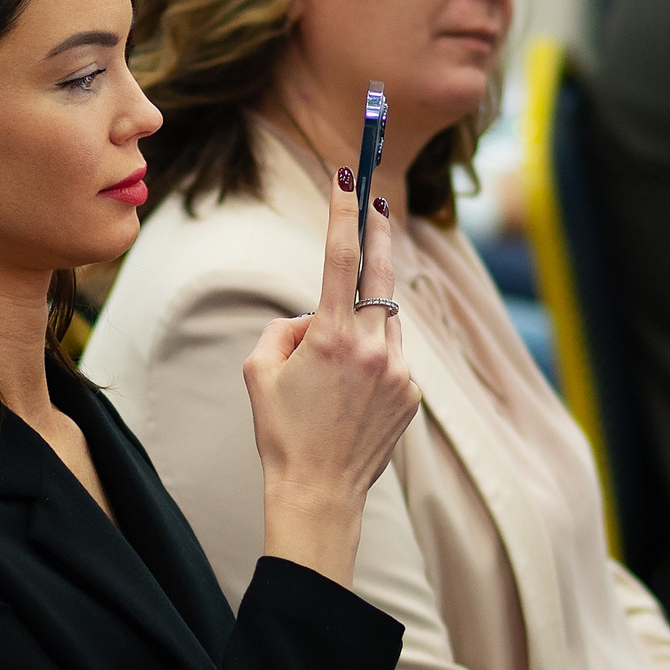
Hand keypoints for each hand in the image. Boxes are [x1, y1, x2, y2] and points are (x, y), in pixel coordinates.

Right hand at [243, 172, 419, 584]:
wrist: (318, 492)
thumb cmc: (280, 431)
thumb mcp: (257, 370)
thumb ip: (285, 327)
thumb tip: (315, 316)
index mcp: (332, 337)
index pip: (340, 258)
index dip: (343, 212)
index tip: (348, 177)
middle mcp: (373, 348)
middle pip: (380, 275)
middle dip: (379, 233)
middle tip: (380, 203)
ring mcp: (399, 371)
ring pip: (386, 323)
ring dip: (365, 325)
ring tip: (333, 370)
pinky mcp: (412, 393)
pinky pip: (394, 357)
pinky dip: (375, 360)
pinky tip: (351, 396)